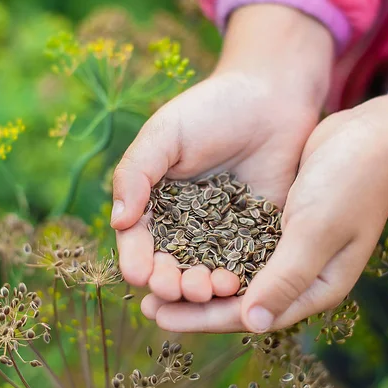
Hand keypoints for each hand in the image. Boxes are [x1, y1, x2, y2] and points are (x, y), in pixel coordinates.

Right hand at [111, 4, 333, 303]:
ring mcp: (222, 232)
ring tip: (209, 289)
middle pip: (171, 265)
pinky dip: (241, 279)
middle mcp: (186, 224)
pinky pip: (246, 264)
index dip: (137, 260)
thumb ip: (136, 172)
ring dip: (203, 288)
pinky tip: (239, 285)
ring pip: (206, 271)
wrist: (269, 98)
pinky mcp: (257, 234)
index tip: (139, 275)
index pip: (140, 241)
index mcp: (156, 203)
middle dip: (170, 282)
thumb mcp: (165, 134)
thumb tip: (118, 220)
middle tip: (177, 288)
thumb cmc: (210, 110)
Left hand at [141, 94, 387, 331]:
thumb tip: (250, 322)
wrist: (371, 138)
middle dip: (192, 302)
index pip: (250, 314)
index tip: (159, 315)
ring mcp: (290, 249)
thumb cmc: (350, 183)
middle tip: (147, 302)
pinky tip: (181, 245)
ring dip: (197, 276)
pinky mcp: (280, 225)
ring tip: (155, 275)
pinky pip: (239, 245)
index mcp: (315, 287)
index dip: (202, 318)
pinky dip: (211, 249)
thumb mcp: (316, 230)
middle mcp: (300, 274)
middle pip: (238, 299)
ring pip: (235, 273)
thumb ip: (286, 277)